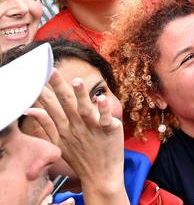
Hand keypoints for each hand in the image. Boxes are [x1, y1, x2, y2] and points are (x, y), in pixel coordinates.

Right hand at [26, 69, 124, 188]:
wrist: (101, 175)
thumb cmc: (81, 156)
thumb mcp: (59, 142)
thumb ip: (46, 124)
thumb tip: (31, 110)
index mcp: (64, 127)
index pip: (51, 107)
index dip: (44, 92)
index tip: (38, 77)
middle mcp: (76, 126)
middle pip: (66, 104)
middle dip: (58, 87)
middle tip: (51, 71)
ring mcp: (92, 128)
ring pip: (85, 108)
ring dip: (81, 95)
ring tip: (77, 82)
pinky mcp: (108, 130)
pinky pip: (105, 118)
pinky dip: (104, 109)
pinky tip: (102, 98)